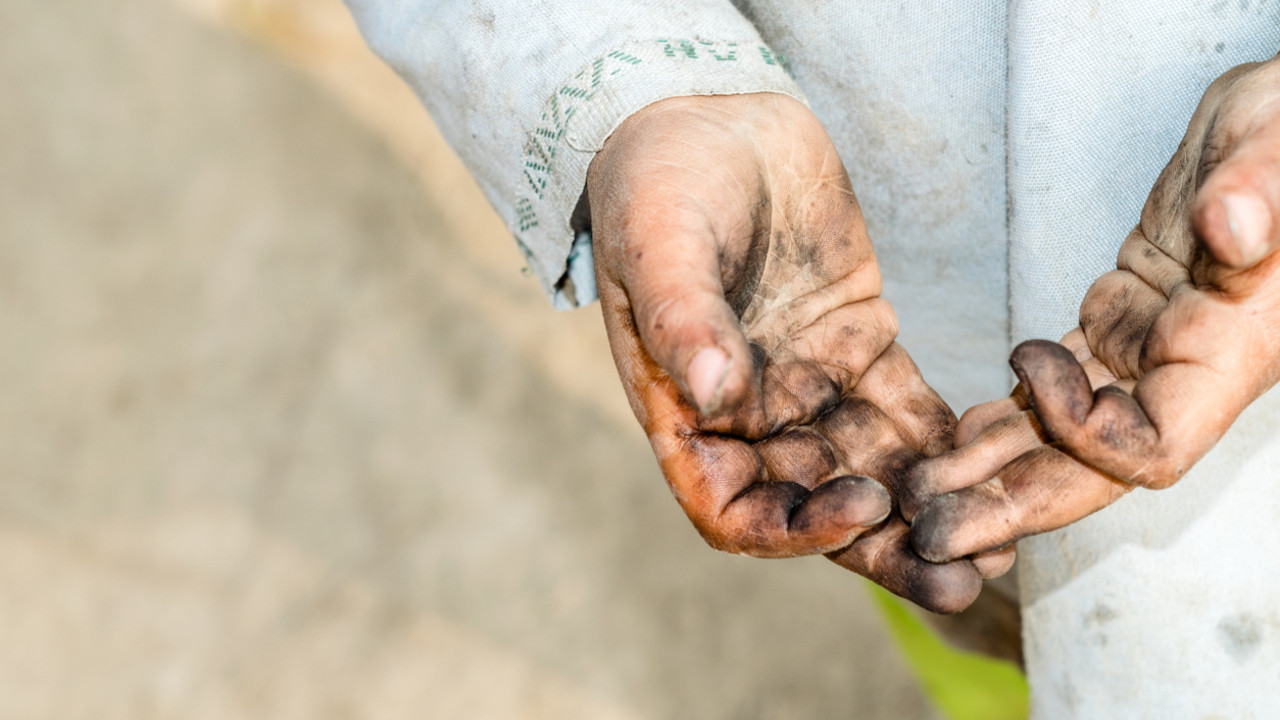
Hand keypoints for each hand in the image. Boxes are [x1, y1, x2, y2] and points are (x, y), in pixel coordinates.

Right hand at [589, 93, 1009, 611]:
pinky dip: (949, 438)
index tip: (859, 510)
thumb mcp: (660, 243)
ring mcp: (807, 381)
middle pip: (816, 503)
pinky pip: (906, 406)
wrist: (710, 117)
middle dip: (886, 544)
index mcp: (687, 409)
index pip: (734, 507)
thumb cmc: (659, 182)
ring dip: (931, 506)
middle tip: (961, 575)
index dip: (794, 529)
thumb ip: (683, 320)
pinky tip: (1004, 453)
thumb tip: (714, 397)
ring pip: (871, 465)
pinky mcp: (858, 341)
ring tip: (1002, 532)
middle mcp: (748, 413)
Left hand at [907, 56, 1279, 561]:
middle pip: (1090, 468)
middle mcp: (1186, 372)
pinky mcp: (1118, 325)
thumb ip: (1262, 189)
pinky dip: (1007, 413)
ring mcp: (1148, 354)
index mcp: (1230, 352)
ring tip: (914, 495)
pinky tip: (951, 437)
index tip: (1029, 367)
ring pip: (1062, 436)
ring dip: (992, 468)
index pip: (1153, 447)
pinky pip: (1055, 387)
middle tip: (925, 532)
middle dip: (1010, 501)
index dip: (1086, 437)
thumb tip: (1231, 230)